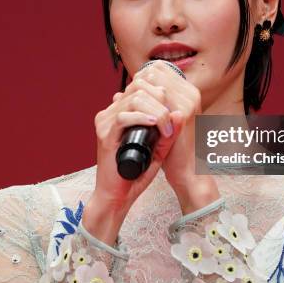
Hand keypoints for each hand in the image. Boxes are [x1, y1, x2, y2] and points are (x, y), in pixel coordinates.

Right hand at [83, 62, 185, 245]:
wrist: (118, 196)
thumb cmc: (136, 173)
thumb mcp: (158, 149)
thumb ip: (168, 132)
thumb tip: (178, 112)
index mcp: (121, 112)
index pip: (142, 86)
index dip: (161, 93)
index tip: (175, 113)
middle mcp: (111, 113)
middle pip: (139, 88)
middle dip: (161, 101)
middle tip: (172, 123)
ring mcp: (105, 123)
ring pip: (134, 99)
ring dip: (156, 111)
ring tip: (166, 128)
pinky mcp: (105, 135)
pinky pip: (123, 117)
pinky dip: (141, 117)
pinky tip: (153, 123)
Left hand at [133, 62, 220, 214]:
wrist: (186, 170)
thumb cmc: (173, 148)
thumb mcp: (159, 123)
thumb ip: (144, 107)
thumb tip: (117, 94)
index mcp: (188, 92)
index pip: (159, 68)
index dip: (141, 77)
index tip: (131, 94)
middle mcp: (191, 93)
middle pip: (153, 71)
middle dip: (136, 84)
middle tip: (126, 101)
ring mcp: (188, 101)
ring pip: (152, 81)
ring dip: (136, 92)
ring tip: (128, 108)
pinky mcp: (183, 113)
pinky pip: (156, 96)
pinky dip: (140, 103)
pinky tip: (132, 114)